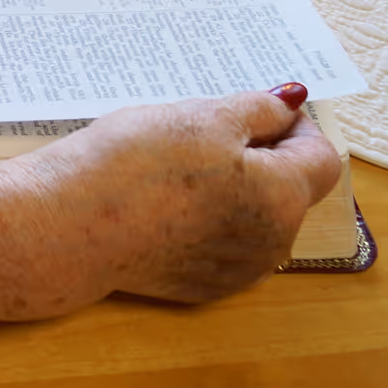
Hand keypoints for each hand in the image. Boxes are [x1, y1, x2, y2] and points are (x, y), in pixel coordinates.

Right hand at [0, 89, 340, 321]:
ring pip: (254, 214)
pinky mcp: (200, 284)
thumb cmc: (134, 164)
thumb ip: (258, 110)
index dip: (293, 123)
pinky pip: (221, 240)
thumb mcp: (201, 117)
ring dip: (233, 184)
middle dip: (260, 154)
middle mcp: (272, 244)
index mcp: (282, 198)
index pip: (320, 155)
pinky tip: (163, 198)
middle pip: (288, 187)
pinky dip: (205, 215)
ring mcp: (236, 271)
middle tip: (204, 126)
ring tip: (177, 161)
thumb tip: (294, 102)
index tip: (254, 106)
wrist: (67, 227)